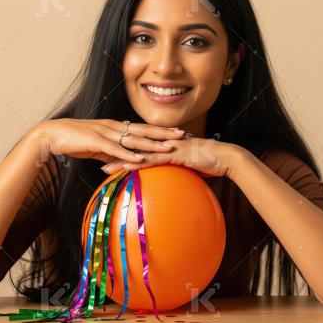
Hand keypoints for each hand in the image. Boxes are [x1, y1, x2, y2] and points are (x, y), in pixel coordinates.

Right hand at [30, 118, 186, 164]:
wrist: (52, 135)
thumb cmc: (73, 140)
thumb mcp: (96, 147)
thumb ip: (110, 153)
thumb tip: (123, 161)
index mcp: (114, 126)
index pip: (142, 128)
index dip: (159, 130)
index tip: (176, 132)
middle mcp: (113, 127)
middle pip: (143, 130)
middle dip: (164, 133)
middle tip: (182, 135)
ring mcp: (105, 133)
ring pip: (133, 139)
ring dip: (152, 143)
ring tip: (168, 148)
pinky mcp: (95, 142)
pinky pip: (115, 149)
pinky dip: (128, 154)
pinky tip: (140, 159)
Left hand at [100, 135, 243, 178]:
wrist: (227, 158)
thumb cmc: (211, 162)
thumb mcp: (189, 166)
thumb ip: (177, 169)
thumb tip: (171, 180)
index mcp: (164, 143)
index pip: (137, 145)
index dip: (120, 149)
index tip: (103, 153)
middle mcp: (163, 142)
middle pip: (132, 146)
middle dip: (113, 152)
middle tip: (95, 157)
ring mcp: (168, 148)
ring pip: (138, 153)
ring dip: (120, 160)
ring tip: (103, 168)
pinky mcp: (174, 155)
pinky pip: (152, 161)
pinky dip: (137, 165)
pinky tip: (125, 170)